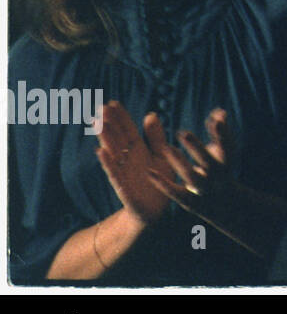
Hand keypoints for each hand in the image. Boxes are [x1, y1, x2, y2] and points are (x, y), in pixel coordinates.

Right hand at [95, 102, 172, 225]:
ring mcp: (124, 172)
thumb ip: (156, 137)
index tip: (113, 102)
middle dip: (110, 123)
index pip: (128, 130)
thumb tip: (151, 114)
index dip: (121, 117)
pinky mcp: (124, 187)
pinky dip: (108, 162)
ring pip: (113, 152)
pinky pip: (115, 173)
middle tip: (100, 107)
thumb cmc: (158, 180)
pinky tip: (100, 151)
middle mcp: (128, 159)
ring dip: (105, 138)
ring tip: (98, 123)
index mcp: (139, 150)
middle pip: (117, 138)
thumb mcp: (162, 156)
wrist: (154, 210)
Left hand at [148, 108, 286, 257]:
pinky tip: (150, 172)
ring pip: (192, 178)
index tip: (217, 118)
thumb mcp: (224, 152)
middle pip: (209, 163)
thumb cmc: (220, 170)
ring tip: (166, 148)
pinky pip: (176, 193)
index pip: (228, 147)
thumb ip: (220, 132)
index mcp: (228, 162)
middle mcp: (218, 178)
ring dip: (180, 164)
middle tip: (183, 133)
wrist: (224, 206)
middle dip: (197, 149)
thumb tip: (219, 112)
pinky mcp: (190, 202)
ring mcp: (204, 191)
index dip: (223, 133)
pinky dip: (163, 184)